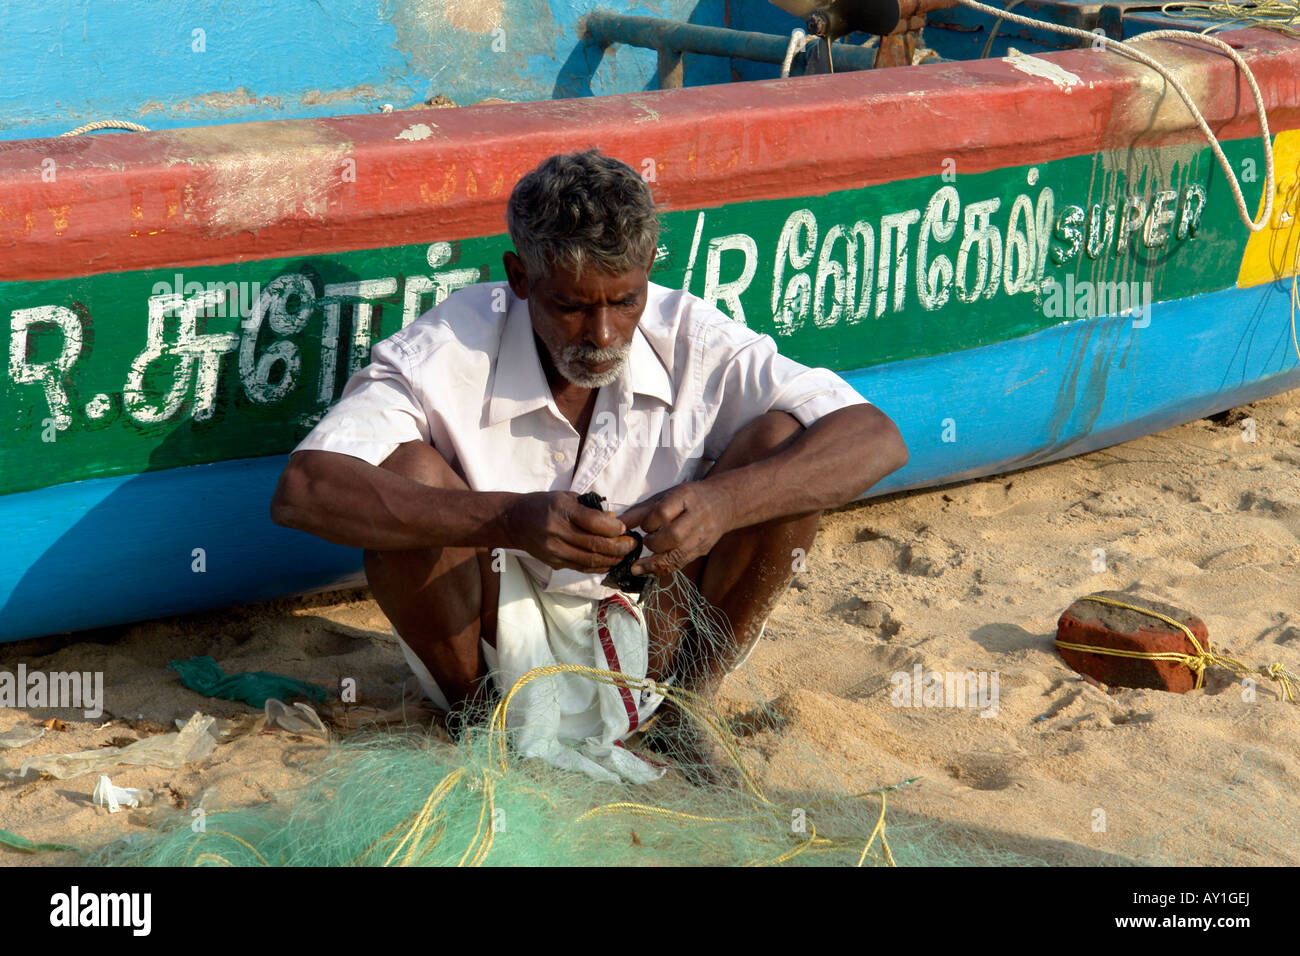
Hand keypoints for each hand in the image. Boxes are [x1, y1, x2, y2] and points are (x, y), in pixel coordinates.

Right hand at [503, 491, 637, 572]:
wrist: (514, 521)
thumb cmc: (543, 504)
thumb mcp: (566, 497)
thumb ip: (590, 509)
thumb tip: (614, 521)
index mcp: (561, 510)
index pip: (594, 522)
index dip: (614, 528)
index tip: (624, 528)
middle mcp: (557, 531)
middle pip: (595, 545)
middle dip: (619, 547)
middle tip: (632, 545)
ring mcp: (554, 550)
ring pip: (590, 560)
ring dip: (612, 560)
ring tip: (625, 555)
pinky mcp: (554, 562)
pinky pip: (581, 567)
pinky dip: (599, 566)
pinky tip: (610, 562)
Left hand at [618, 481, 736, 577]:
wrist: (724, 503)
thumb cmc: (689, 498)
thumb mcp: (667, 496)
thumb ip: (642, 511)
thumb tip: (618, 524)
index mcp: (686, 497)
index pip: (663, 513)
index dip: (649, 522)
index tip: (644, 526)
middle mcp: (697, 517)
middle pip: (673, 536)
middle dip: (653, 543)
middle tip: (645, 542)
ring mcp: (702, 536)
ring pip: (678, 555)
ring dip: (655, 564)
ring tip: (637, 568)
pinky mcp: (702, 550)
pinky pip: (681, 563)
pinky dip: (663, 569)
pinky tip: (650, 570)